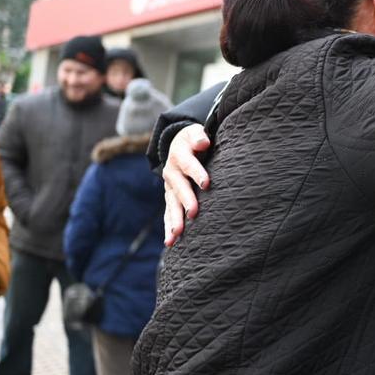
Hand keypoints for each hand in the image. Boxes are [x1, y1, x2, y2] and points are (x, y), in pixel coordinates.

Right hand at [162, 123, 210, 246]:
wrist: (177, 145)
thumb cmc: (193, 140)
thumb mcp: (195, 133)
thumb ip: (199, 137)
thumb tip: (204, 142)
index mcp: (180, 156)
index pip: (189, 164)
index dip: (197, 173)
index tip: (207, 183)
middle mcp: (172, 172)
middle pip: (179, 188)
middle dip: (186, 200)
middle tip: (194, 212)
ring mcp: (169, 187)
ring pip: (171, 204)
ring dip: (174, 219)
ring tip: (177, 234)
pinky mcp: (170, 198)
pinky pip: (168, 213)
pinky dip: (168, 227)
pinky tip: (170, 242)